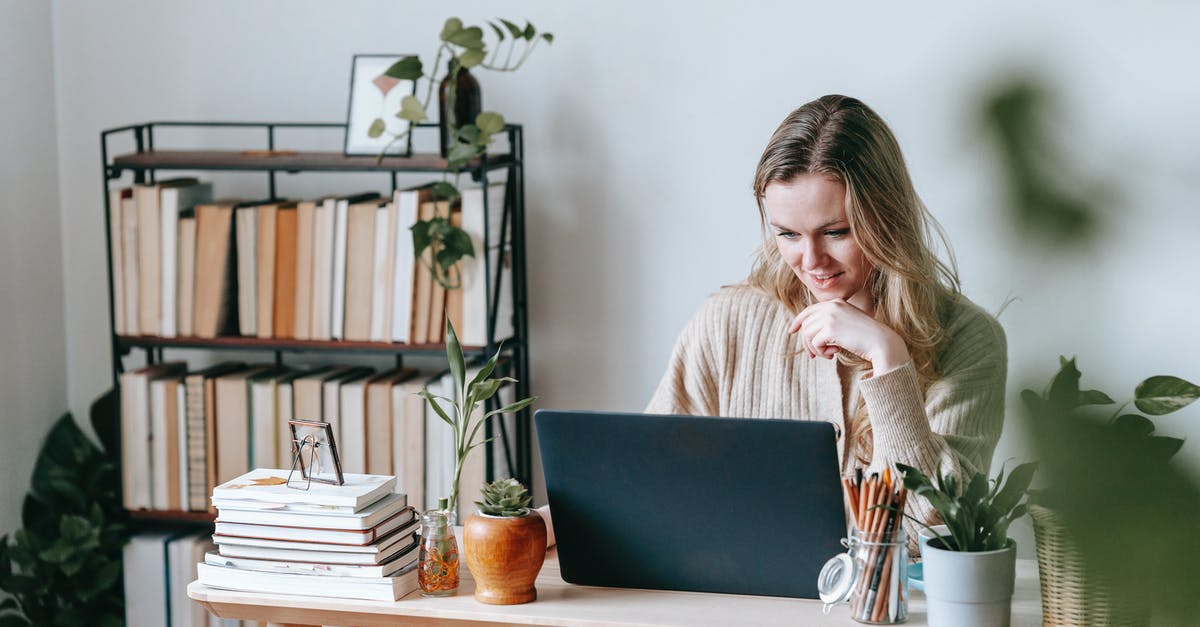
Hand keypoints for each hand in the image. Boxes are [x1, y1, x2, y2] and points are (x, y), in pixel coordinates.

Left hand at [787, 299, 909, 372]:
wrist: (882, 343)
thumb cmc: (866, 337)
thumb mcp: (847, 324)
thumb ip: (830, 323)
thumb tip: (807, 332)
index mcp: (836, 302)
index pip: (810, 310)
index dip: (798, 321)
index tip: (792, 331)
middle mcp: (831, 306)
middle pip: (806, 324)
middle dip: (807, 342)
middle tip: (813, 355)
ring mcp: (830, 316)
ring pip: (808, 334)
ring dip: (816, 348)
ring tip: (829, 355)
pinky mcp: (830, 329)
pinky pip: (815, 343)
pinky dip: (822, 352)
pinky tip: (834, 354)